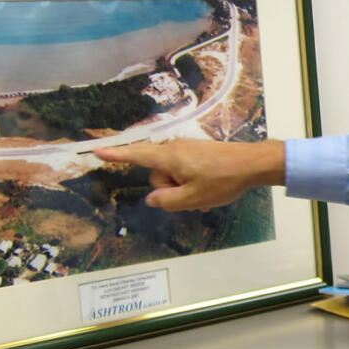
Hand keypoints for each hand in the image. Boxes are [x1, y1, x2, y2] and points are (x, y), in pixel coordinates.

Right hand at [94, 138, 285, 211]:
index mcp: (169, 157)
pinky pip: (185, 171)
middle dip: (170, 189)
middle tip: (193, 196)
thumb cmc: (222, 181)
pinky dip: (192, 183)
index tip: (97, 150)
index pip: (137, 156)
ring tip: (205, 195)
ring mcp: (187, 149)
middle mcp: (175, 148)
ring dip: (184, 188)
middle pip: (158, 174)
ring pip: (174, 175)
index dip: (116, 155)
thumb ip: (167, 201)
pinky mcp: (198, 151)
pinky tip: (209, 192)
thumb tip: (153, 199)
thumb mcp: (192, 199)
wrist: (252, 163)